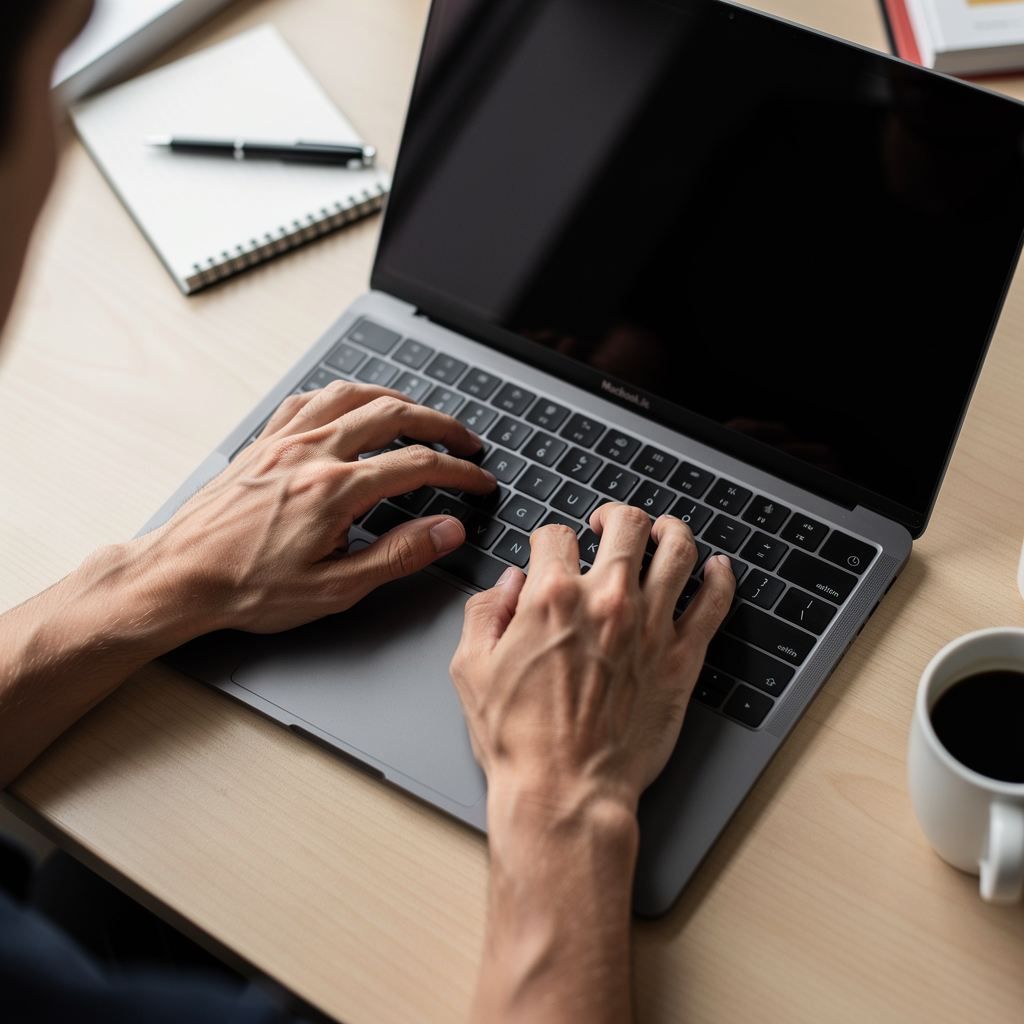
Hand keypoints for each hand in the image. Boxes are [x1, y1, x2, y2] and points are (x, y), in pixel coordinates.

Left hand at [129, 380, 496, 635]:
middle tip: (465, 441)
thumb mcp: (334, 589)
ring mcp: (283, 441)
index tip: (479, 481)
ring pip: (352, 395)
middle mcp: (311, 452)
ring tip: (420, 414)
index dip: (459, 471)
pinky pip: (310, 399)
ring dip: (396, 399)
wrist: (178, 577)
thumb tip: (446, 531)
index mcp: (334, 489)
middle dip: (439, 424)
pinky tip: (352, 405)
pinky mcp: (262, 442)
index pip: (417, 464)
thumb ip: (398, 555)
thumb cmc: (246, 587)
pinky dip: (343, 395)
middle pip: (392, 415)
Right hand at [451, 503, 735, 812]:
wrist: (564, 793)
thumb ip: (485, 611)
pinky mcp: (680, 660)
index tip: (551, 551)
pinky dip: (720, 578)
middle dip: (616, 516)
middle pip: (628, 524)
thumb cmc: (518, 740)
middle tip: (609, 525)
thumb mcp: (471, 669)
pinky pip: (714, 603)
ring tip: (663, 533)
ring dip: (670, 531)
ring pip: (678, 549)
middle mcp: (607, 602)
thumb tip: (509, 584)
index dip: (549, 539)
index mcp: (553, 598)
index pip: (556, 535)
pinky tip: (716, 569)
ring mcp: (650, 628)